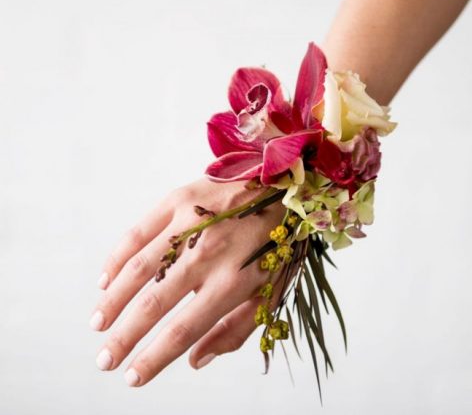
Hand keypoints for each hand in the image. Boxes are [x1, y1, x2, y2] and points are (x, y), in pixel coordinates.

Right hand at [90, 177, 289, 385]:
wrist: (284, 184)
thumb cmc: (279, 242)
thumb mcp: (273, 291)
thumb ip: (236, 330)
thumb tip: (196, 359)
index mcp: (233, 281)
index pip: (183, 330)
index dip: (153, 358)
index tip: (132, 376)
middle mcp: (207, 254)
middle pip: (154, 304)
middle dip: (124, 338)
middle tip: (104, 360)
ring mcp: (190, 224)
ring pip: (138, 269)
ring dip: (113, 301)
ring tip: (98, 324)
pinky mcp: (179, 200)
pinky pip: (137, 233)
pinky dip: (116, 259)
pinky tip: (105, 280)